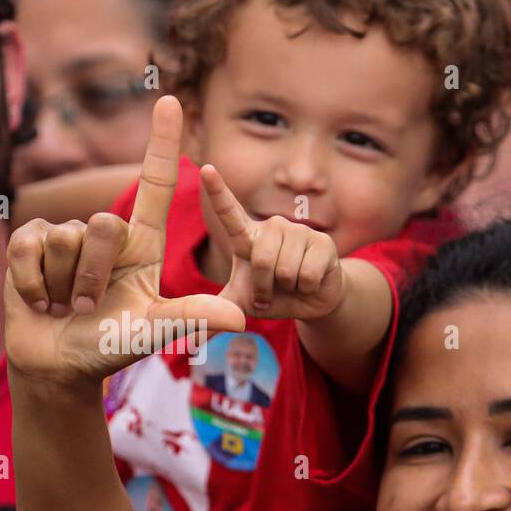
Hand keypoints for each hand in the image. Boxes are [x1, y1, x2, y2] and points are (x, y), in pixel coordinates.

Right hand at [5, 96, 244, 383]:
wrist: (58, 366)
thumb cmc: (109, 346)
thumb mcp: (152, 332)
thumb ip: (191, 318)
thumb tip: (240, 317)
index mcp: (142, 244)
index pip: (155, 184)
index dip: (161, 142)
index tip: (170, 99)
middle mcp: (106, 234)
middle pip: (103, 225)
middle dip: (94, 276)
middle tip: (91, 307)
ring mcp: (66, 236)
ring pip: (64, 239)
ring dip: (65, 286)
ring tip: (67, 307)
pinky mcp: (29, 245)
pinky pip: (30, 249)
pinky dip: (34, 286)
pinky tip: (40, 303)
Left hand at [202, 165, 344, 320]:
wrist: (312, 300)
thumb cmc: (272, 295)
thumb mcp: (240, 303)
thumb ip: (214, 314)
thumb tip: (186, 341)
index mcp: (248, 237)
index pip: (229, 213)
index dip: (218, 192)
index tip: (205, 168)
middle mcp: (272, 228)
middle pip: (261, 259)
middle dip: (265, 287)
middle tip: (271, 291)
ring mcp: (299, 232)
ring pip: (285, 269)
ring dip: (286, 288)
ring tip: (291, 285)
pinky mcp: (323, 243)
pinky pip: (306, 274)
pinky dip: (305, 288)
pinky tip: (309, 281)